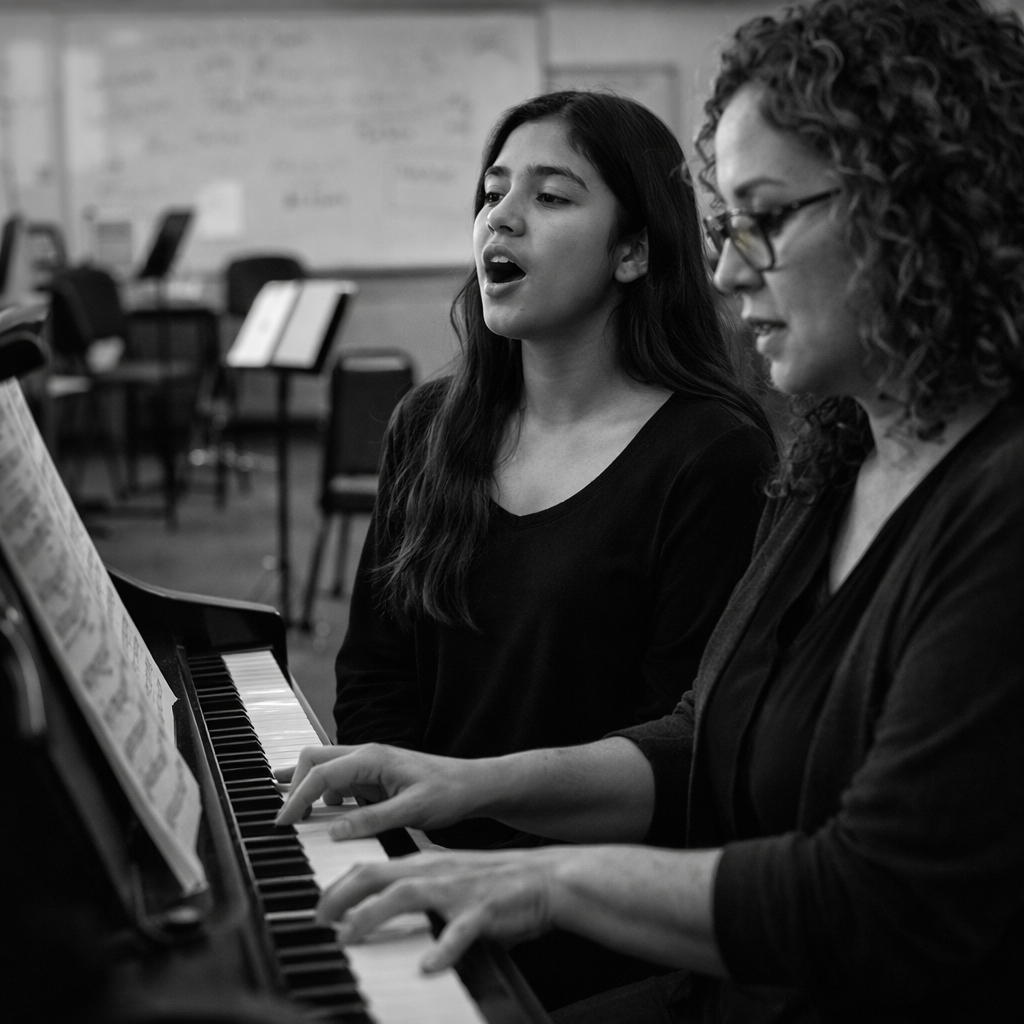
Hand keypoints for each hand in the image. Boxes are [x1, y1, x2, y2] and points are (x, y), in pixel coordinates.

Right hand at [274, 743, 480, 838]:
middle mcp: (367, 755)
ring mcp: (369, 765)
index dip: (296, 798)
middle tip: (284, 818)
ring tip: (293, 814)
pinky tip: (324, 813)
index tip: (282, 823)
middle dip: (294, 786)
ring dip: (307, 789)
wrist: (474, 786)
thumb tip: (334, 831)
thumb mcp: (413, 810)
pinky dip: (325, 795)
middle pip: (314, 760)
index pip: (320, 773)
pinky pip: (340, 782)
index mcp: (372, 757)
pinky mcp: (374, 778)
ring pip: (324, 769)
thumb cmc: (450, 793)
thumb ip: (373, 819)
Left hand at [317, 847, 562, 972]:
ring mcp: (457, 890)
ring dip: (373, 914)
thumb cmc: (496, 882)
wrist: (544, 878)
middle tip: (320, 919)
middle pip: (377, 874)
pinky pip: (459, 931)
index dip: (339, 886)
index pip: (370, 868)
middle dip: (342, 895)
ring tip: (350, 936)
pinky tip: (427, 967)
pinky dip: (441, 948)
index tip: (320, 907)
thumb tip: (385, 903)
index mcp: (425, 863)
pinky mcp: (482, 910)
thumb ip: (419, 887)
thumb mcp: (449, 877)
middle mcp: (435, 871)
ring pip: (407, 894)